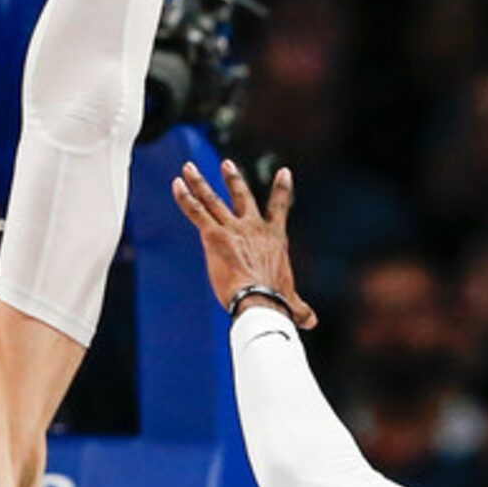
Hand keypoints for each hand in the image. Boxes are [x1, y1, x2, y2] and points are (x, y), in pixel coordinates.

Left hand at [172, 160, 318, 326]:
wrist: (260, 300)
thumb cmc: (276, 302)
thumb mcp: (292, 304)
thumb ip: (300, 309)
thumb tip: (311, 322)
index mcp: (274, 239)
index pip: (279, 208)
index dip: (282, 189)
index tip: (284, 171)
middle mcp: (254, 228)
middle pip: (241, 196)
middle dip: (233, 179)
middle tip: (226, 164)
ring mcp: (232, 228)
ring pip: (213, 199)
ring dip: (200, 182)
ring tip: (189, 167)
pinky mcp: (213, 235)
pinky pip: (197, 211)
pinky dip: (185, 197)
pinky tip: (176, 184)